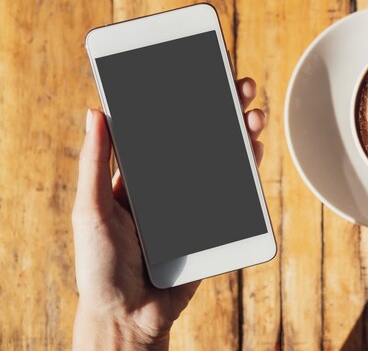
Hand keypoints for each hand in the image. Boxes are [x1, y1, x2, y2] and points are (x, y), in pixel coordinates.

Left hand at [71, 78, 264, 350]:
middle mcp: (173, 183)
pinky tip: (254, 149)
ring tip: (252, 113)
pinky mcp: (215, 223)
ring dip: (241, 133)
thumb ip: (95, 162)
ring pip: (224, 159)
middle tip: (239, 85)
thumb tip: (96, 111)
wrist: (129, 316)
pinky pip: (235, 192)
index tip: (202, 73)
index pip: (168, 127)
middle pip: (203, 137)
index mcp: (143, 175)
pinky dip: (248, 168)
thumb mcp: (91, 210)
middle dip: (224, 108)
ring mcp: (196, 202)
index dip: (187, 99)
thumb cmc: (101, 266)